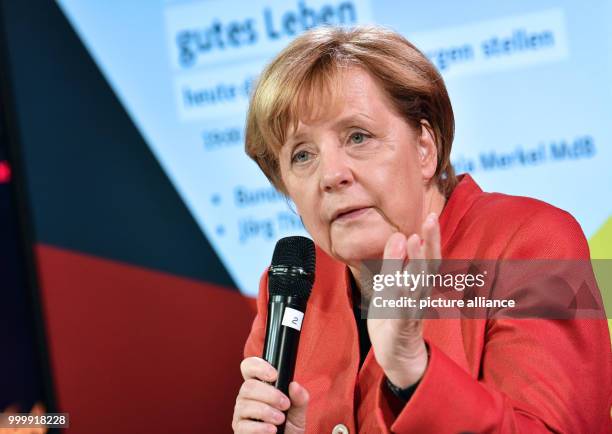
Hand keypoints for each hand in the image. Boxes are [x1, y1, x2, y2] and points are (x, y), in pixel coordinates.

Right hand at [232, 356, 308, 432]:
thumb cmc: (289, 425)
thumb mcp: (298, 410)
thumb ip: (299, 397)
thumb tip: (294, 385)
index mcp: (259, 386)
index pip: (249, 367)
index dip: (258, 367)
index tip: (274, 375)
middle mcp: (246, 397)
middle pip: (248, 386)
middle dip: (270, 394)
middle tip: (285, 404)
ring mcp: (241, 414)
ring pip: (245, 405)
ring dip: (266, 412)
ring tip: (280, 419)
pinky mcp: (240, 430)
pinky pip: (244, 426)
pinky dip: (260, 427)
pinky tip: (272, 430)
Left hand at [367, 213, 440, 387]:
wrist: (396, 353)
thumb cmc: (394, 315)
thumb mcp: (390, 284)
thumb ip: (394, 263)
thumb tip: (399, 235)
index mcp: (418, 283)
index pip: (428, 257)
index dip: (431, 237)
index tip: (431, 215)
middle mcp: (420, 293)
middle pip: (429, 265)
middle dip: (430, 242)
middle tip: (431, 219)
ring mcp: (413, 308)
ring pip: (417, 283)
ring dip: (417, 262)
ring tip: (415, 241)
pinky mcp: (402, 324)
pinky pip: (405, 309)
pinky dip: (405, 296)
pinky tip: (403, 282)